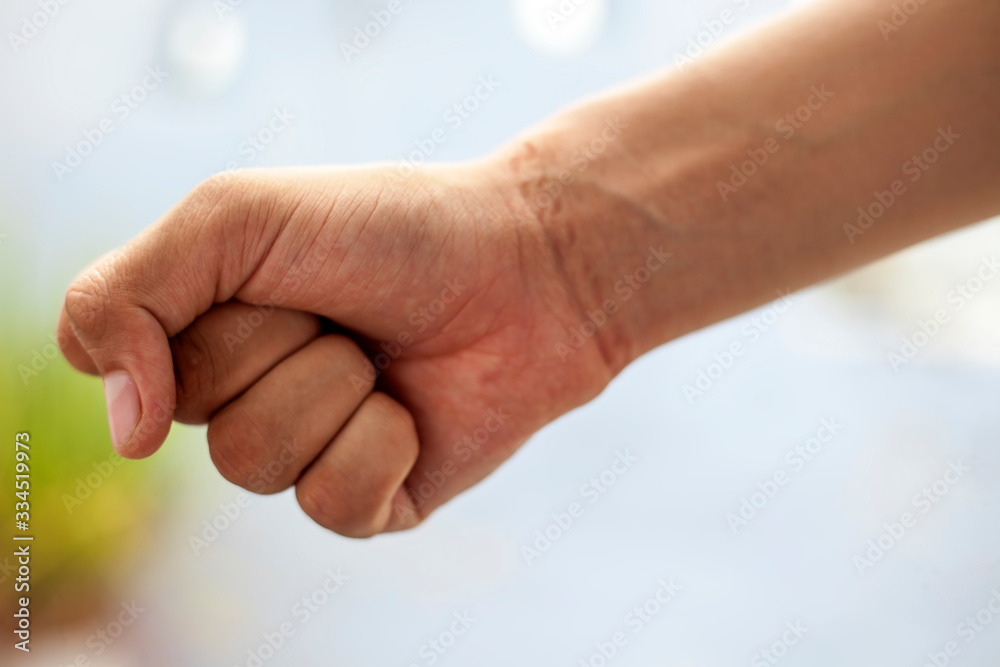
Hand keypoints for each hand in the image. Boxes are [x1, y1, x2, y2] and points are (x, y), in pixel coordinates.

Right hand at [57, 161, 616, 536]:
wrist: (527, 267)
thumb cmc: (391, 231)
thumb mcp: (238, 219)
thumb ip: (127, 298)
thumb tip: (122, 432)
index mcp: (203, 329)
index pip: (126, 355)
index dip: (195, 316)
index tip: (271, 272)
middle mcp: (243, 396)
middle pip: (191, 415)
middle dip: (279, 341)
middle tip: (344, 307)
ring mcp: (306, 454)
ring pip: (254, 462)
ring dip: (330, 387)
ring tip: (380, 355)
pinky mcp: (368, 502)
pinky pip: (332, 506)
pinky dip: (380, 445)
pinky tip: (413, 412)